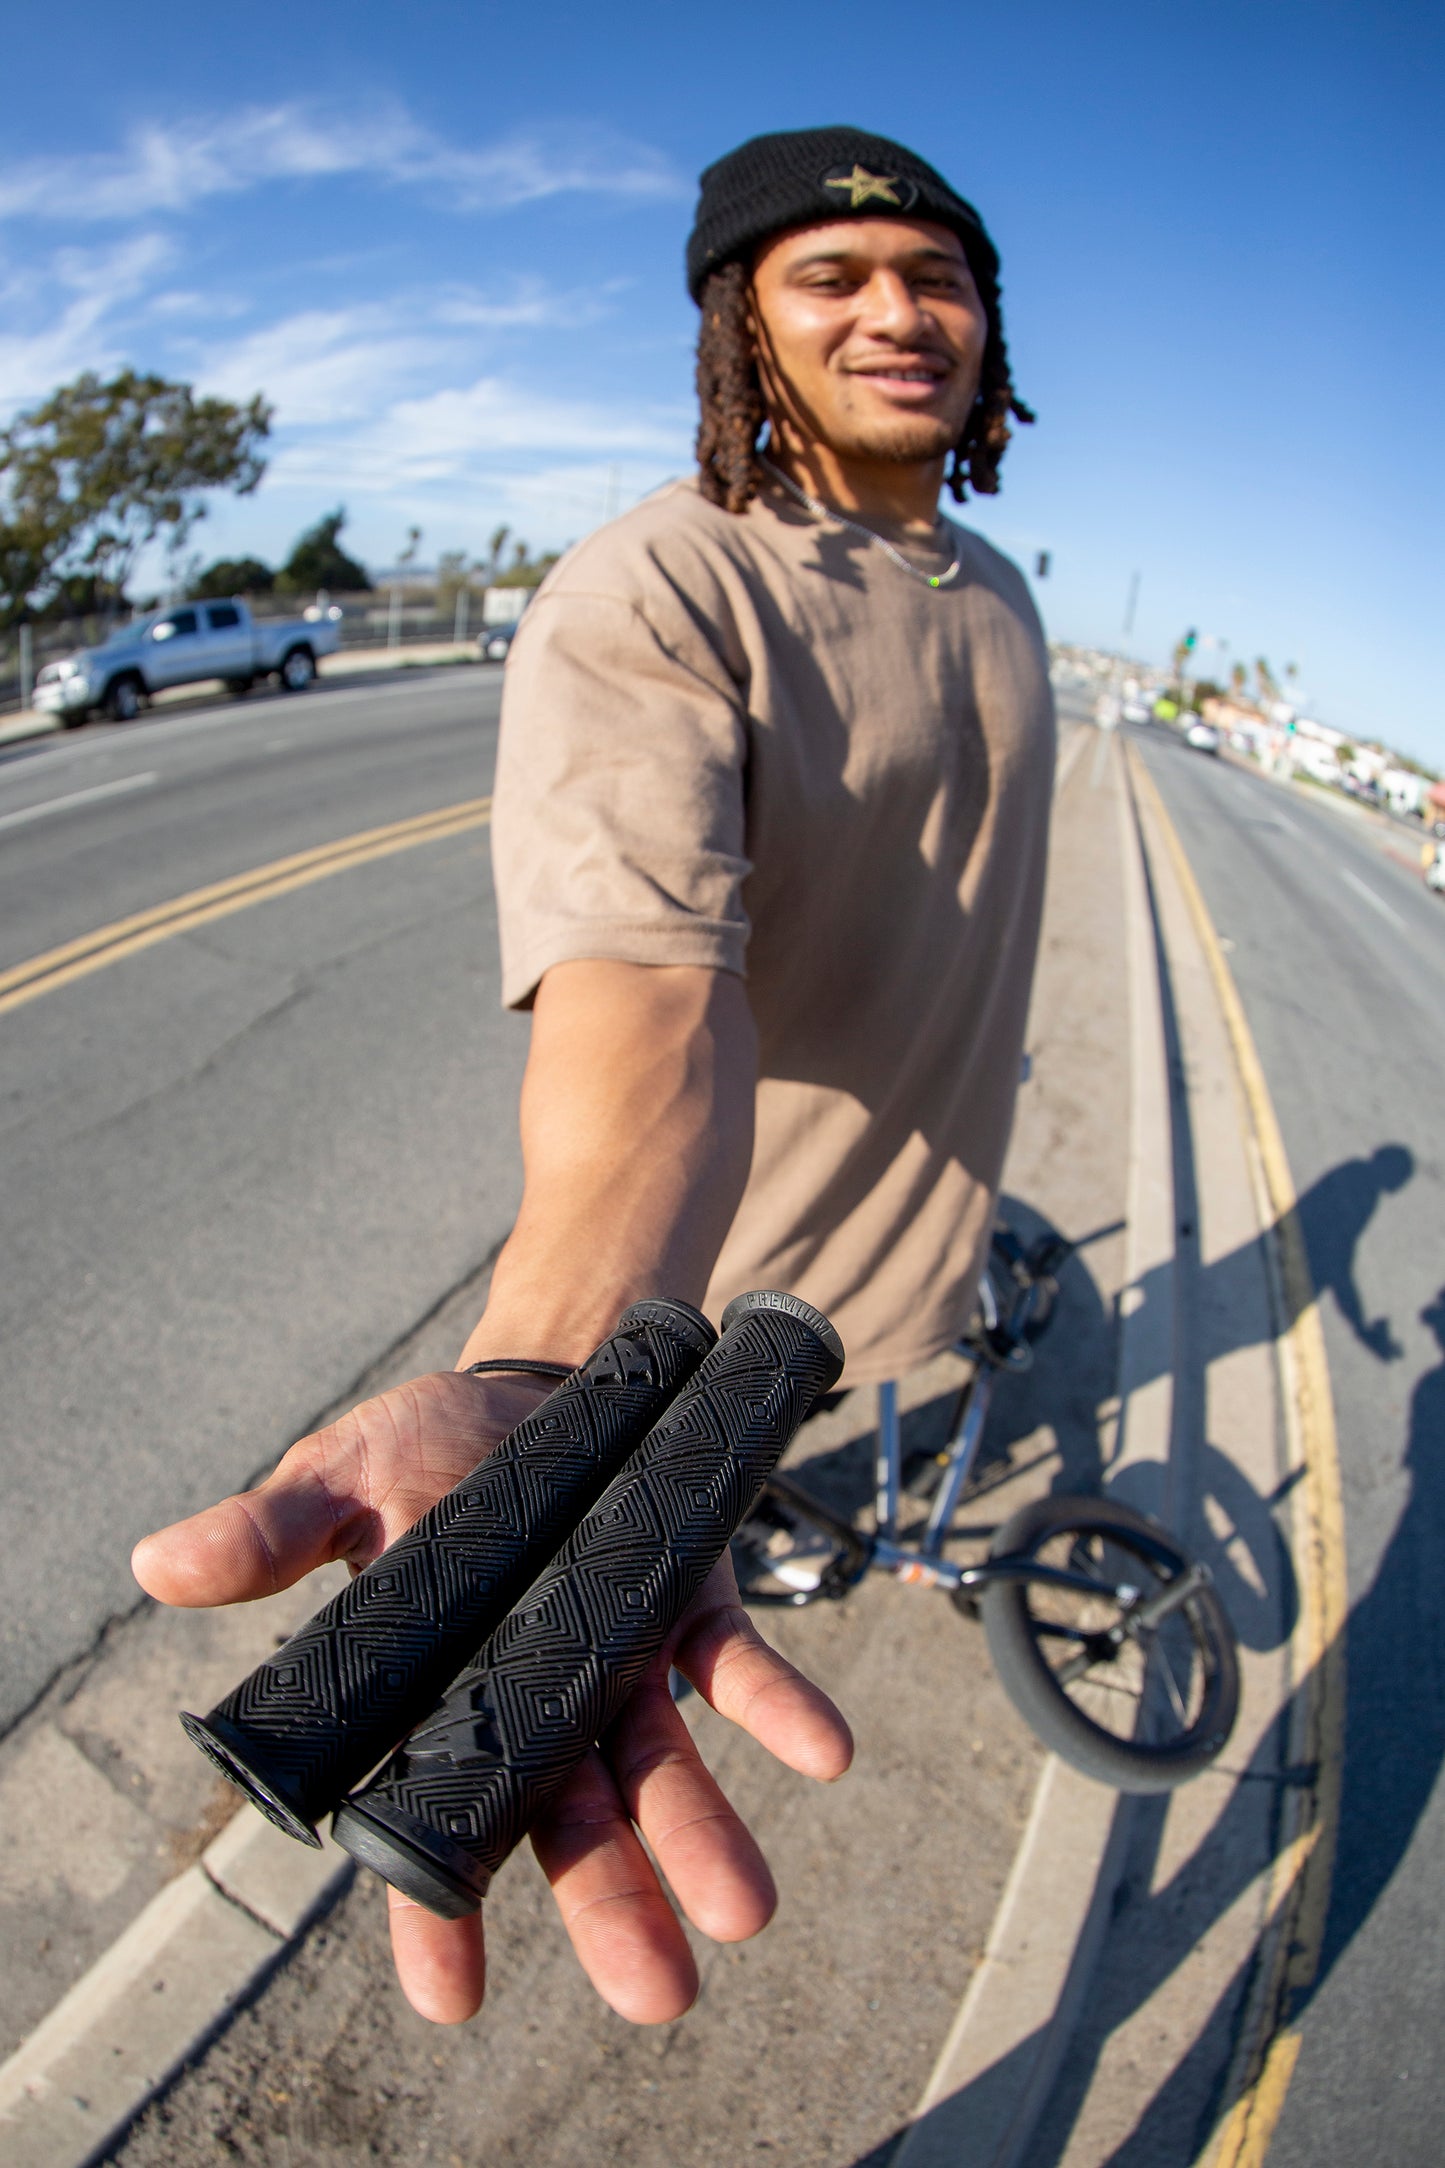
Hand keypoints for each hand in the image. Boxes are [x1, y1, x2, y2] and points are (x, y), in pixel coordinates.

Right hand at [132, 1371, 852, 2025]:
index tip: (450, 2000)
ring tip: (744, 1910)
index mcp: (443, 1691)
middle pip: (567, 1818)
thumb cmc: (431, 1451)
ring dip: (703, 1835)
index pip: (431, 1815)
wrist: (545, 1381)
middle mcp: (538, 1699)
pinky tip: (825, 1750)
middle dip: (610, 1903)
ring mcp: (622, 1662)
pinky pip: (738, 1669)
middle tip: (654, 1995)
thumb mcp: (343, 1474)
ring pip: (658, 1765)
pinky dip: (780, 1709)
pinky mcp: (692, 1609)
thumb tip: (158, 1567)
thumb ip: (270, 1531)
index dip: (434, 1907)